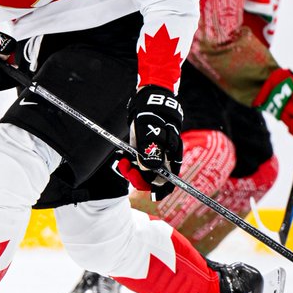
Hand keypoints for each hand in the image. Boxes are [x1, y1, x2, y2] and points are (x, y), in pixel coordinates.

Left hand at [116, 85, 182, 199]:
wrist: (148, 98)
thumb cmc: (150, 112)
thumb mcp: (148, 129)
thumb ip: (150, 148)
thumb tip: (150, 169)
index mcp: (170, 154)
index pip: (168, 180)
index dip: (159, 190)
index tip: (149, 194)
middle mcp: (165, 156)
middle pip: (153, 178)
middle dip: (138, 177)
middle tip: (125, 166)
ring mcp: (155, 153)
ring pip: (143, 171)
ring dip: (132, 170)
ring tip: (122, 159)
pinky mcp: (145, 149)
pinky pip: (138, 162)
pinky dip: (130, 162)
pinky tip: (123, 157)